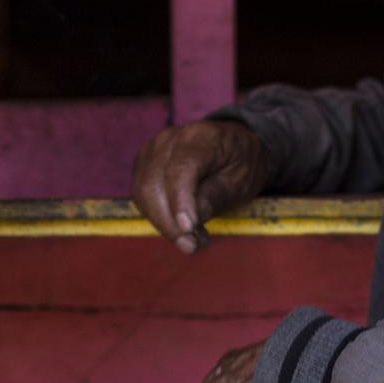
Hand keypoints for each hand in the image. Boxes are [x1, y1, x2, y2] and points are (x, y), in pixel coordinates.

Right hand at [130, 120, 269, 253]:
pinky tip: (180, 227)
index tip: (188, 230)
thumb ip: (215, 196)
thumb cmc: (240, 162)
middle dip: (169, 222)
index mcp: (200, 136)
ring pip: (143, 194)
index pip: (180, 169)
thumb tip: (188, 222)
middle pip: (153, 184)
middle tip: (192, 246)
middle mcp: (169, 139)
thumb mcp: (242, 180)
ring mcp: (152, 150)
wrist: (232, 145)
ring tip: (191, 240)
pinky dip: (157, 217)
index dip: (180, 202)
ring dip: (163, 223)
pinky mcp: (144, 164)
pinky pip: (142, 196)